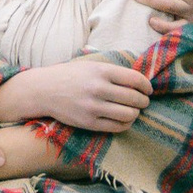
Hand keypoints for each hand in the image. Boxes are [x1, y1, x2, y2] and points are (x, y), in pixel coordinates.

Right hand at [0, 55, 153, 133]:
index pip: (135, 79)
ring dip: (136, 113)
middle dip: (143, 101)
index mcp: (101, 71)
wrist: (44, 90)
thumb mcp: (91, 65)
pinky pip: (116, 127)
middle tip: (143, 102)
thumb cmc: (70, 75)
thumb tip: (138, 80)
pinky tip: (124, 120)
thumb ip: (113, 71)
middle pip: (134, 98)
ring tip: (134, 111)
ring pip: (128, 114)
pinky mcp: (89, 123)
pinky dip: (126, 124)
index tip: (148, 89)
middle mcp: (99, 88)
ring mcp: (93, 107)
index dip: (146, 86)